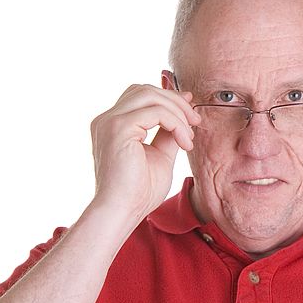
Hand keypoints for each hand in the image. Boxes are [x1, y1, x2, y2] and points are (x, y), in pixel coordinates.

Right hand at [88, 84, 200, 225]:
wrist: (122, 212)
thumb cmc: (139, 193)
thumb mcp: (160, 156)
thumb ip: (168, 134)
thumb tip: (183, 116)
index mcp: (113, 125)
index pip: (140, 95)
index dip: (168, 97)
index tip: (191, 110)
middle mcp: (106, 119)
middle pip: (145, 90)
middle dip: (175, 101)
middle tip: (195, 121)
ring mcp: (109, 122)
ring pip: (150, 95)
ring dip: (177, 111)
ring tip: (189, 136)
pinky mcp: (118, 128)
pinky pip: (155, 112)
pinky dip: (176, 123)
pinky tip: (184, 143)